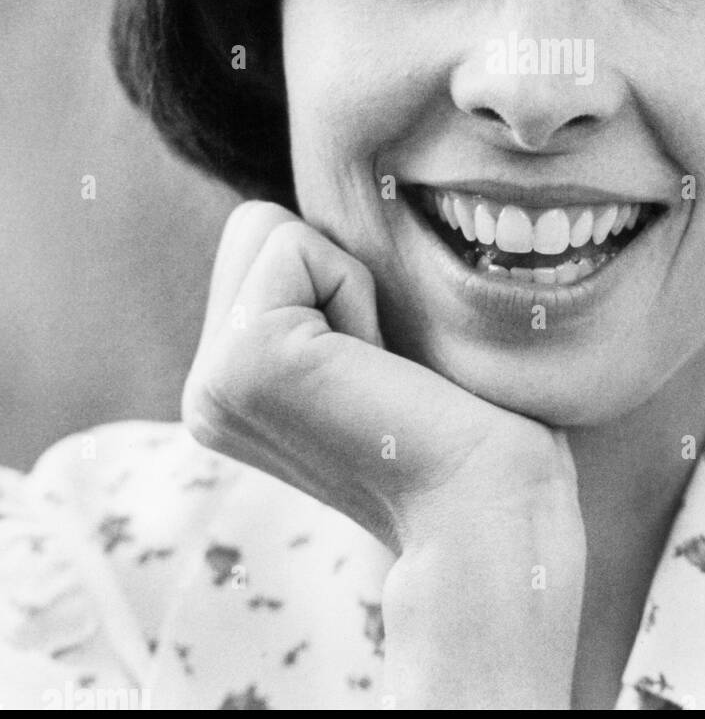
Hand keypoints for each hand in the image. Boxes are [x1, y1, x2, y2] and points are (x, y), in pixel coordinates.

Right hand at [182, 201, 581, 556]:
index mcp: (232, 386)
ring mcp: (212, 383)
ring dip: (347, 280)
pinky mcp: (241, 365)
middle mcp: (205, 391)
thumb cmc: (464, 418)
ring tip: (376, 367)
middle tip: (379, 361)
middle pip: (256, 224)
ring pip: (270, 225)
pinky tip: (375, 369)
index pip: (263, 240)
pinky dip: (355, 291)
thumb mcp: (372, 338)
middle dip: (335, 268)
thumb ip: (321, 286)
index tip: (381, 363)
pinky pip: (298, 246)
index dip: (343, 275)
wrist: (486, 499)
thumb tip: (311, 219)